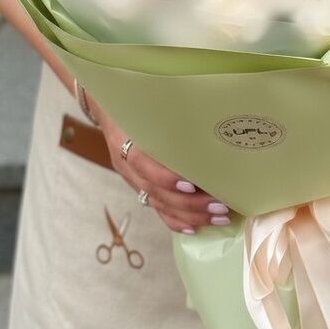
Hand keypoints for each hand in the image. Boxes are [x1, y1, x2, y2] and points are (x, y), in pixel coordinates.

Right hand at [88, 96, 234, 234]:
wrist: (108, 106)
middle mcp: (126, 163)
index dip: (164, 177)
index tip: (191, 184)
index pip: (141, 163)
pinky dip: (175, 220)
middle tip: (220, 205)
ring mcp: (130, 177)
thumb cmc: (134, 101)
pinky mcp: (137, 186)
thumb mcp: (144, 102)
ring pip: (158, 203)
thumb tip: (206, 113)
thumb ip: (166, 113)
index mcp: (124, 139)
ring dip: (189, 214)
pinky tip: (194, 227)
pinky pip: (155, 209)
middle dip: (189, 203)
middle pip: (155, 190)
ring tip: (218, 216)